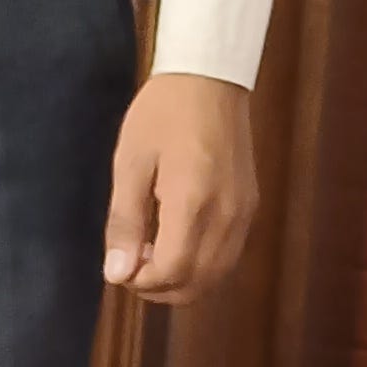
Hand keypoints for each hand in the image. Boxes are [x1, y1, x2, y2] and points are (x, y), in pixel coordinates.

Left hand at [103, 73, 258, 302]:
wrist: (209, 77)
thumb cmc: (162, 114)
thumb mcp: (130, 163)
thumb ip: (124, 222)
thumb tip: (117, 274)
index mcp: (193, 202)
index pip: (172, 271)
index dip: (141, 282)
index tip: (119, 267)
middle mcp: (226, 214)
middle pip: (197, 284)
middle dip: (160, 288)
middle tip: (131, 267)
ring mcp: (243, 212)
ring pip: (216, 276)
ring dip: (182, 280)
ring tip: (151, 254)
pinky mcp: (250, 206)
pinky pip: (228, 255)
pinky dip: (202, 265)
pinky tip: (176, 242)